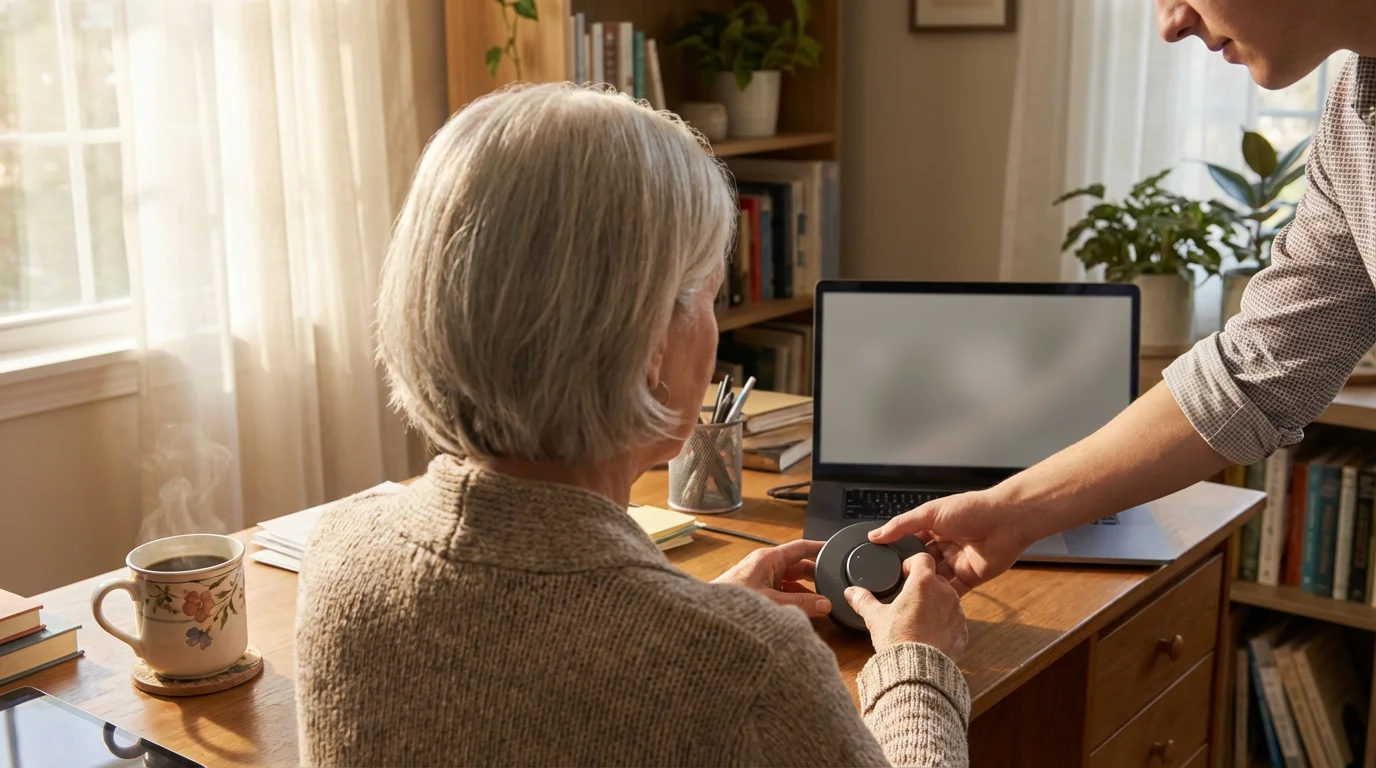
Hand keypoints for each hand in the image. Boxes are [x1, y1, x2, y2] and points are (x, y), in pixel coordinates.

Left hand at [713, 539, 831, 617]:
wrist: (707, 616)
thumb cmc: (733, 603)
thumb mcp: (772, 602)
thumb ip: (800, 603)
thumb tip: (826, 604)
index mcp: (769, 559)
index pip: (801, 547)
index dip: (819, 548)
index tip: (835, 549)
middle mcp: (765, 566)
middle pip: (797, 565)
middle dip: (815, 574)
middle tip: (836, 581)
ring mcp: (760, 579)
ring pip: (789, 580)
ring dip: (804, 590)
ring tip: (823, 599)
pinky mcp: (756, 592)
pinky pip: (780, 591)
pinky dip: (793, 598)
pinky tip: (803, 610)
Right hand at [844, 551, 967, 658]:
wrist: (918, 670)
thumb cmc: (898, 640)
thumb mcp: (875, 617)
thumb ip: (863, 600)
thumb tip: (851, 593)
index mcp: (923, 583)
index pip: (922, 558)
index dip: (911, 564)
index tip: (903, 574)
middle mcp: (945, 593)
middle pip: (935, 578)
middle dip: (923, 586)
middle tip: (908, 599)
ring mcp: (957, 612)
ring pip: (947, 599)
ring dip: (935, 604)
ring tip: (918, 619)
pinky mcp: (962, 631)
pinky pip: (953, 620)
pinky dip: (943, 624)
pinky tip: (929, 634)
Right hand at [868, 488, 1038, 594]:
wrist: (1006, 521)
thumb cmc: (972, 510)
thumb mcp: (929, 513)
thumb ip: (901, 525)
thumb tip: (875, 535)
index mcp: (934, 527)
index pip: (911, 543)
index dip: (899, 553)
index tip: (883, 565)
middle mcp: (945, 545)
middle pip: (922, 564)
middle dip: (911, 573)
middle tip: (894, 585)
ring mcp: (958, 562)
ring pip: (936, 579)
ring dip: (926, 587)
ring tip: (909, 598)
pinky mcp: (971, 578)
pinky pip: (954, 591)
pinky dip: (943, 597)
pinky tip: (930, 605)